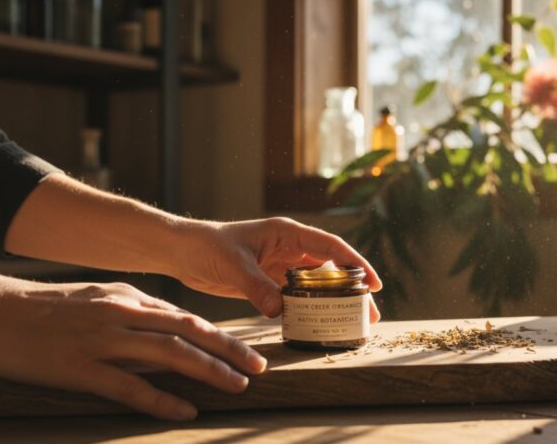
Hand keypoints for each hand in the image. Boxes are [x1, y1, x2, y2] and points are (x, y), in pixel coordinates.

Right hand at [0, 277, 265, 420]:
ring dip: (208, 370)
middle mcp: (122, 314)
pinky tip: (184, 410)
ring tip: (237, 385)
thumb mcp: (97, 300)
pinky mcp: (79, 367)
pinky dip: (160, 399)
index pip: (186, 316)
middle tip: (260, 367)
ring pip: (168, 353)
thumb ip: (134, 312)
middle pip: (189, 330)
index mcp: (127, 298)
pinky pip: (128, 385)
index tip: (247, 350)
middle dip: (229, 349)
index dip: (221, 335)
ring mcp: (102, 340)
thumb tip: (170, 329)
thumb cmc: (45, 309)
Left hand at [173, 217, 381, 320]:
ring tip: (354, 323)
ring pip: (318, 284)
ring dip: (335, 301)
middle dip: (353, 289)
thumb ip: (257, 286)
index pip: (330, 247)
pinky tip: (320, 323)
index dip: (355, 263)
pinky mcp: (271, 281)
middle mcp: (290, 247)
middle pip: (331, 268)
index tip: (374, 283)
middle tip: (371, 313)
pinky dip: (311, 309)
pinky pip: (298, 296)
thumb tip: (280, 310)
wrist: (182, 252)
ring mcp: (282, 265)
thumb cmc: (206, 246)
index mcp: (287, 233)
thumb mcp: (234, 265)